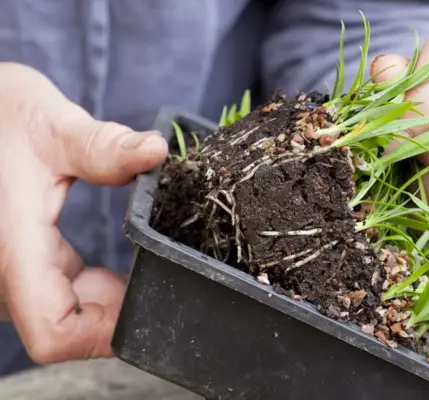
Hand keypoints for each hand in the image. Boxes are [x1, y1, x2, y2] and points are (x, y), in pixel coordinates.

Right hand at [0, 63, 167, 362]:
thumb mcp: (51, 126)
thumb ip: (104, 147)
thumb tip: (155, 151)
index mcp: (9, 247)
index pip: (54, 334)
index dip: (105, 334)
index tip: (149, 298)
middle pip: (64, 330)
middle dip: (115, 312)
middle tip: (157, 274)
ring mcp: (3, 276)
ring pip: (60, 318)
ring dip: (102, 302)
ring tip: (135, 266)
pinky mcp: (14, 268)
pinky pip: (54, 299)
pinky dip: (88, 291)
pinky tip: (110, 269)